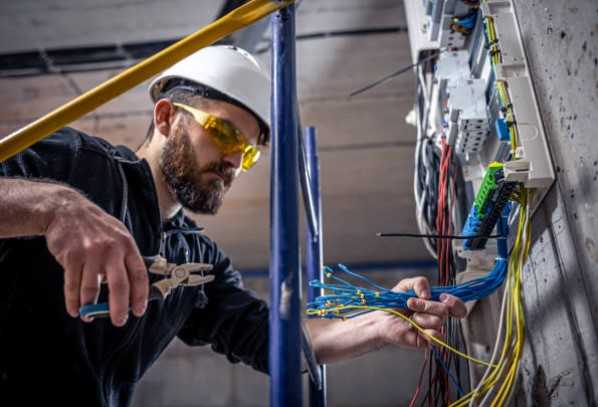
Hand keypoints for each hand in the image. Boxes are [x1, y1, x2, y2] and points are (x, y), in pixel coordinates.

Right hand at [44, 188, 148, 325]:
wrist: (67, 210)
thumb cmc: (96, 227)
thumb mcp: (118, 236)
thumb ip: (125, 259)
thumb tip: (133, 287)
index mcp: (127, 245)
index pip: (139, 274)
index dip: (140, 295)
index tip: (138, 311)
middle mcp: (111, 249)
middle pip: (119, 285)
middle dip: (119, 308)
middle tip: (119, 321)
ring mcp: (91, 253)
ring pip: (92, 289)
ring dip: (91, 307)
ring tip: (89, 316)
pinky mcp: (71, 256)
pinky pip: (72, 285)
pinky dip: (73, 301)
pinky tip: (75, 309)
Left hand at [377, 276, 466, 348]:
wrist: (381, 317)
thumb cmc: (395, 302)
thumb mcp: (407, 285)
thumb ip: (420, 282)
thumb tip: (428, 294)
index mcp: (437, 303)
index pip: (458, 306)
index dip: (454, 302)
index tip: (442, 297)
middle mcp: (438, 317)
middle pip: (445, 311)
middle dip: (426, 305)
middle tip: (411, 304)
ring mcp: (433, 330)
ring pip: (438, 321)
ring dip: (421, 316)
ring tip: (411, 316)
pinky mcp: (426, 342)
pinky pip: (436, 338)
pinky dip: (427, 331)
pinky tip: (415, 327)